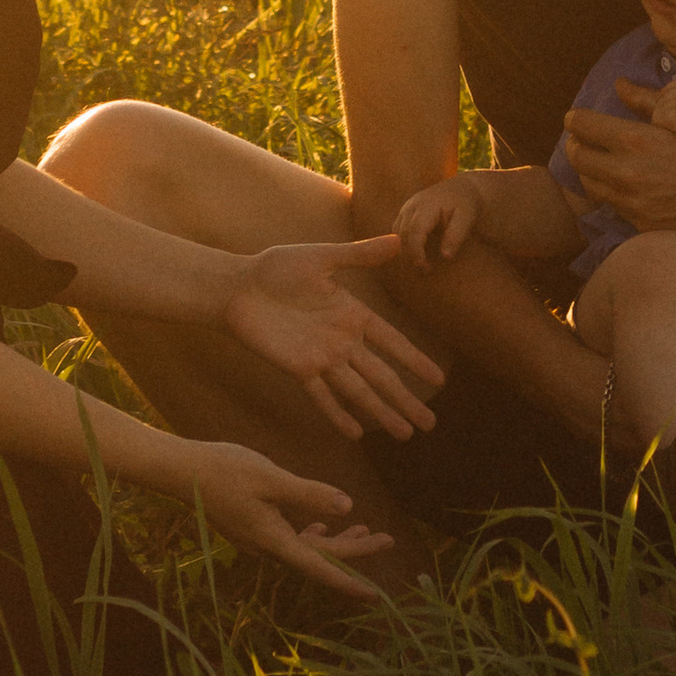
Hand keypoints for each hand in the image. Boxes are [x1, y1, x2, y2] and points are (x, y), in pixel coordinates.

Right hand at [183, 442, 399, 602]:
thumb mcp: (271, 479)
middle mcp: (267, 546)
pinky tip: (321, 523)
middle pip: (319, 556)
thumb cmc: (225, 470)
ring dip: (335, 540)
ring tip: (363, 529)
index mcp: (274, 539)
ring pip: (306, 547)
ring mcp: (258, 539)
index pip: (321, 567)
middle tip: (387, 538)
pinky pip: (290, 538)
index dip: (351, 580)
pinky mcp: (252, 527)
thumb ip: (309, 494)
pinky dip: (311, 532)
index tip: (376, 595)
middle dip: (353, 549)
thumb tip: (348, 507)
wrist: (181, 471)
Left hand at [222, 236, 444, 441]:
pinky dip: (338, 415)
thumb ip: (359, 255)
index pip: (392, 343)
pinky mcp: (298, 369)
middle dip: (406, 399)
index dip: (415, 361)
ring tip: (405, 434)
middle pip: (382, 376)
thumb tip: (398, 240)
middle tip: (430, 424)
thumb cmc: (276, 267)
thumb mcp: (322, 258)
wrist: (237, 287)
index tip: (438, 380)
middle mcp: (342, 340)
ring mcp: (321, 358)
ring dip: (382, 413)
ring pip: (358, 391)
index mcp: (352, 314)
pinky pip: (322, 396)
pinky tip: (356, 434)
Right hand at [395, 181, 480, 266]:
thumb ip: (456, 235)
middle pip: (402, 234)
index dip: (416, 251)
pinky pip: (397, 233)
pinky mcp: (404, 214)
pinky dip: (404, 246)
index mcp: (427, 205)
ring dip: (405, 252)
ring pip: (397, 235)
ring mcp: (405, 209)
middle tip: (427, 270)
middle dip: (411, 255)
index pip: (414, 230)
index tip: (424, 267)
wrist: (461, 189)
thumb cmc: (465, 204)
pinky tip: (418, 255)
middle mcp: (411, 205)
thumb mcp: (467, 218)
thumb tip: (445, 257)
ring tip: (423, 265)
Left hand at [562, 106, 675, 241]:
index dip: (577, 119)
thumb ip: (646, 102)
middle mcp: (628, 174)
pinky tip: (628, 185)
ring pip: (592, 186)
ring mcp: (635, 204)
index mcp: (636, 141)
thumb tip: (620, 85)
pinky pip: (616, 207)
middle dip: (577, 145)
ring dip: (592, 170)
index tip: (577, 117)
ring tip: (602, 161)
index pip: (583, 126)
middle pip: (578, 158)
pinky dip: (615, 194)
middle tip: (584, 139)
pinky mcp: (645, 226)